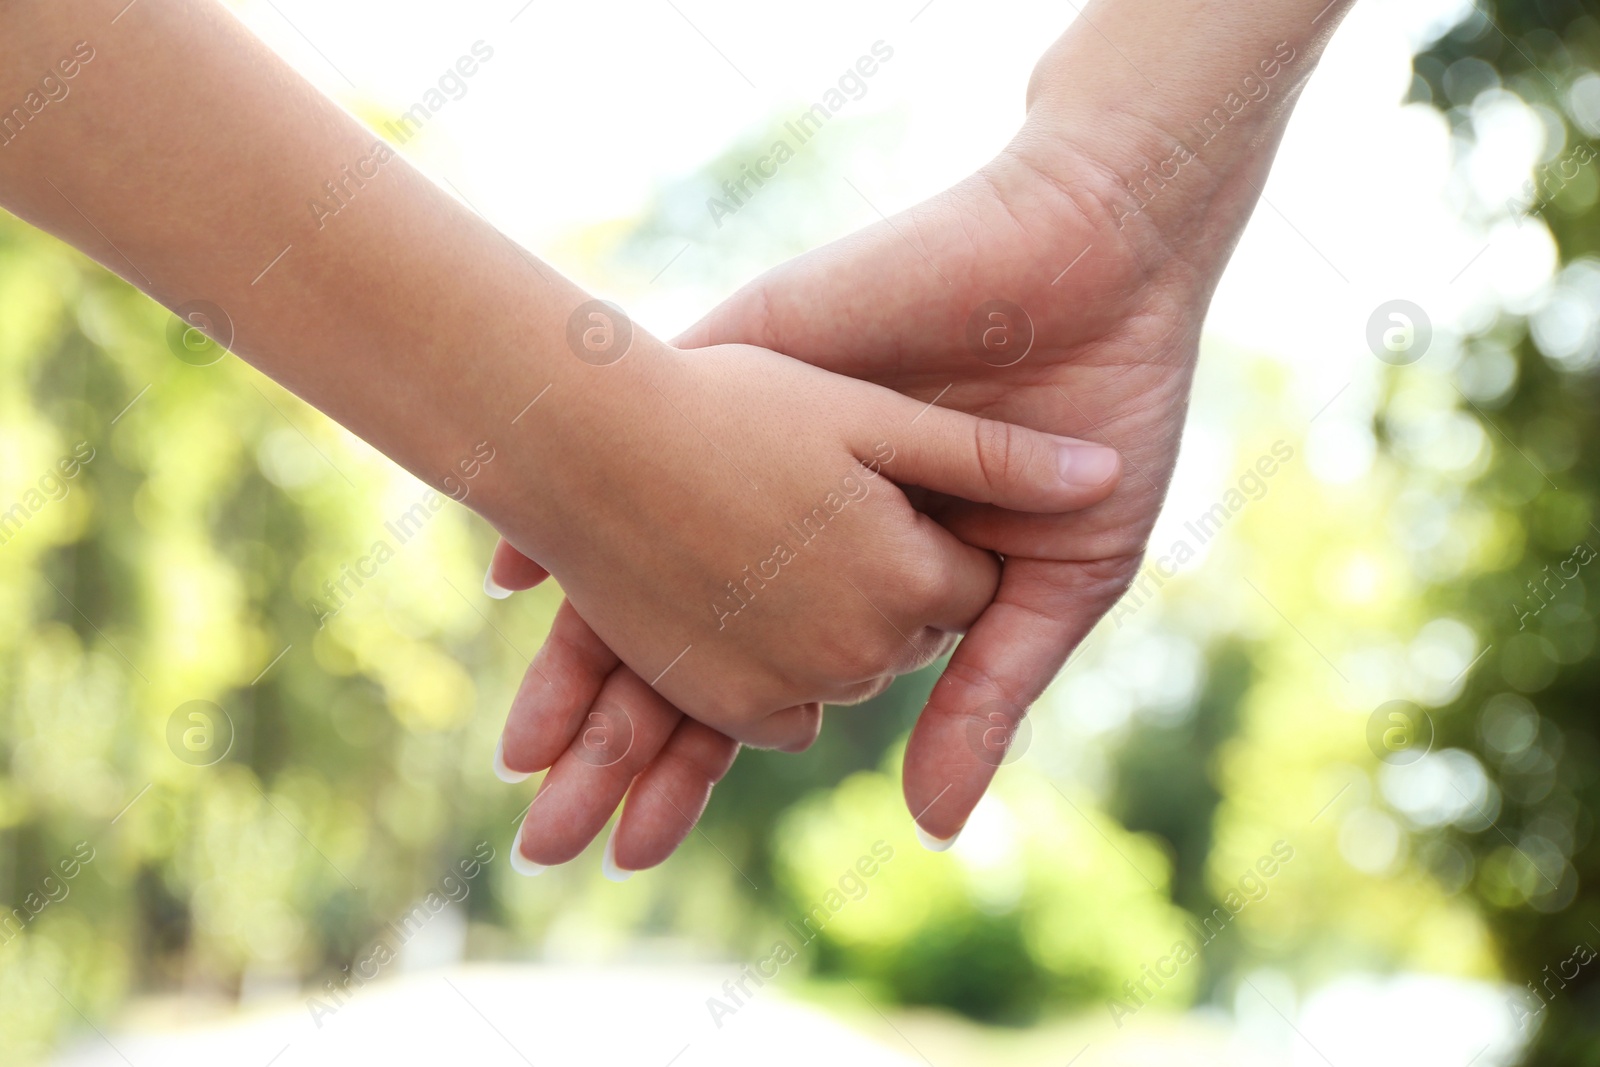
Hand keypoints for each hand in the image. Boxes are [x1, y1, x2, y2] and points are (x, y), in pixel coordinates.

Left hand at [496, 0, 1352, 872]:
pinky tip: (514, 576)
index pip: (762, 679)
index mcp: (866, 572)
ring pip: (646, 555)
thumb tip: (932, 829)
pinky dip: (578, 497)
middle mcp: (798, 515)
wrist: (1106, 270)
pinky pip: (645, 425)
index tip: (634, 843)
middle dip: (618, 740)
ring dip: (582, 657)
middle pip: (683, 640)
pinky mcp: (751, 354)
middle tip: (544, 835)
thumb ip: (984, 695)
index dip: (699, 762)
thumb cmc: (1103, 422)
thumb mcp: (1055, 582)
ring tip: (518, 753)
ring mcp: (768, 436)